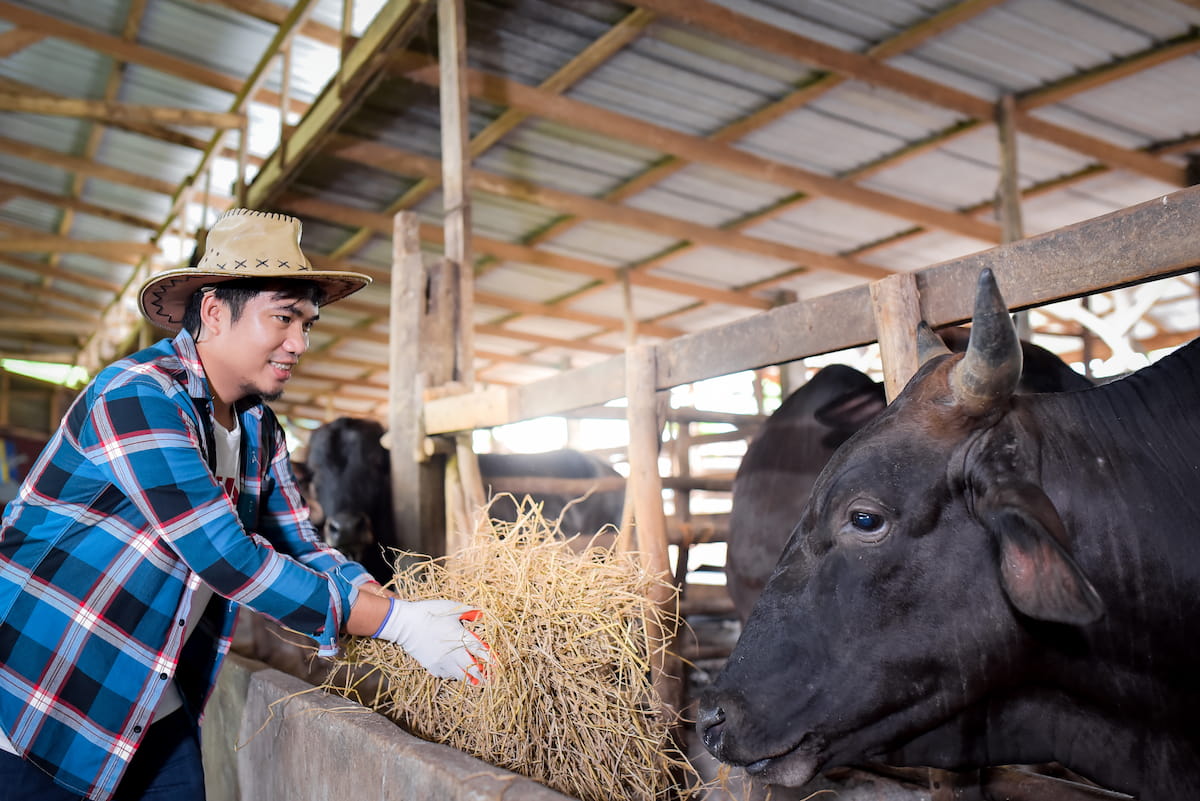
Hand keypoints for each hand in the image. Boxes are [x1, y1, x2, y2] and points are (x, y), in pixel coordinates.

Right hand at [374, 598, 490, 682]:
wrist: (405, 623)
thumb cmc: (429, 612)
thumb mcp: (452, 608)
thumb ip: (469, 612)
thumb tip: (482, 613)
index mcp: (460, 638)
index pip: (481, 652)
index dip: (491, 659)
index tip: (498, 664)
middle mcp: (453, 653)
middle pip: (473, 670)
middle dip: (483, 675)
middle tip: (490, 678)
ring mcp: (442, 662)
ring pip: (460, 676)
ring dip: (469, 676)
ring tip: (476, 678)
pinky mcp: (432, 666)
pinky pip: (446, 675)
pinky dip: (453, 674)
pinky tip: (455, 670)